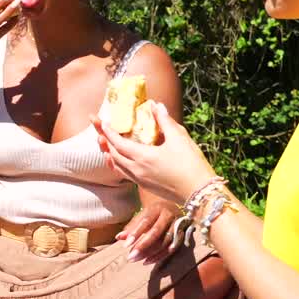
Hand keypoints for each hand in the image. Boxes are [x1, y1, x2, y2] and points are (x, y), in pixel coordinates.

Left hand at [92, 101, 216, 203]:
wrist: (199, 192)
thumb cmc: (191, 164)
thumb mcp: (179, 138)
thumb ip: (165, 121)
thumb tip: (156, 105)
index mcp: (142, 157)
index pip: (118, 143)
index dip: (108, 132)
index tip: (101, 122)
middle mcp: (136, 170)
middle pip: (113, 154)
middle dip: (105, 141)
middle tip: (99, 130)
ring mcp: (139, 180)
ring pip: (117, 166)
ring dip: (109, 154)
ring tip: (105, 144)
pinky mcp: (145, 186)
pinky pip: (124, 174)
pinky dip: (117, 165)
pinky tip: (119, 161)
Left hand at [117, 197, 178, 264]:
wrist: (175, 208)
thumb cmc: (154, 214)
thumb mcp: (143, 215)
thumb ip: (132, 226)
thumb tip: (118, 237)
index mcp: (157, 208)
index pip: (145, 222)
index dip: (135, 234)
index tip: (125, 245)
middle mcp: (169, 215)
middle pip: (156, 233)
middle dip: (143, 246)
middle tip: (131, 257)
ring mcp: (178, 224)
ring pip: (165, 242)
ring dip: (151, 253)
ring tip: (138, 260)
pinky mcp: (183, 234)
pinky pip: (172, 248)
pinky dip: (160, 256)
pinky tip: (148, 261)